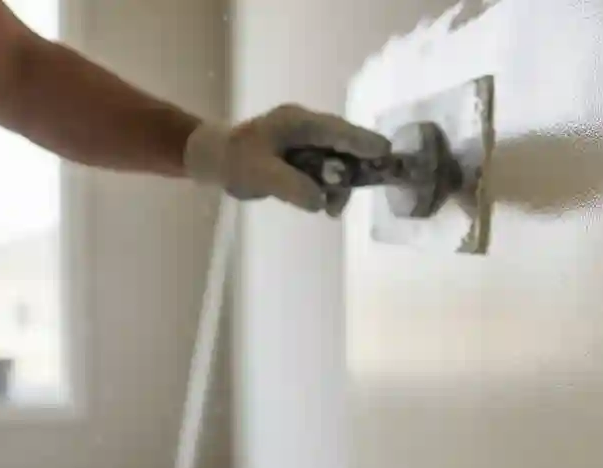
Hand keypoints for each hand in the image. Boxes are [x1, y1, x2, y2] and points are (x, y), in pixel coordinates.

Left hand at [184, 104, 390, 216]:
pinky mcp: (306, 154)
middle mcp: (308, 127)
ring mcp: (309, 140)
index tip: (385, 153)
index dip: (363, 142)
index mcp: (298, 122)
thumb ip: (292, 187)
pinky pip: (328, 169)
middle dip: (353, 171)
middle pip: (345, 146)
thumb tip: (322, 201)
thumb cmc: (236, 161)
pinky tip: (323, 205)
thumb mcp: (261, 175)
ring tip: (330, 209)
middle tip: (348, 198)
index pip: (338, 130)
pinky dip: (328, 188)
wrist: (217, 159)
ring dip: (339, 185)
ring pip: (339, 160)